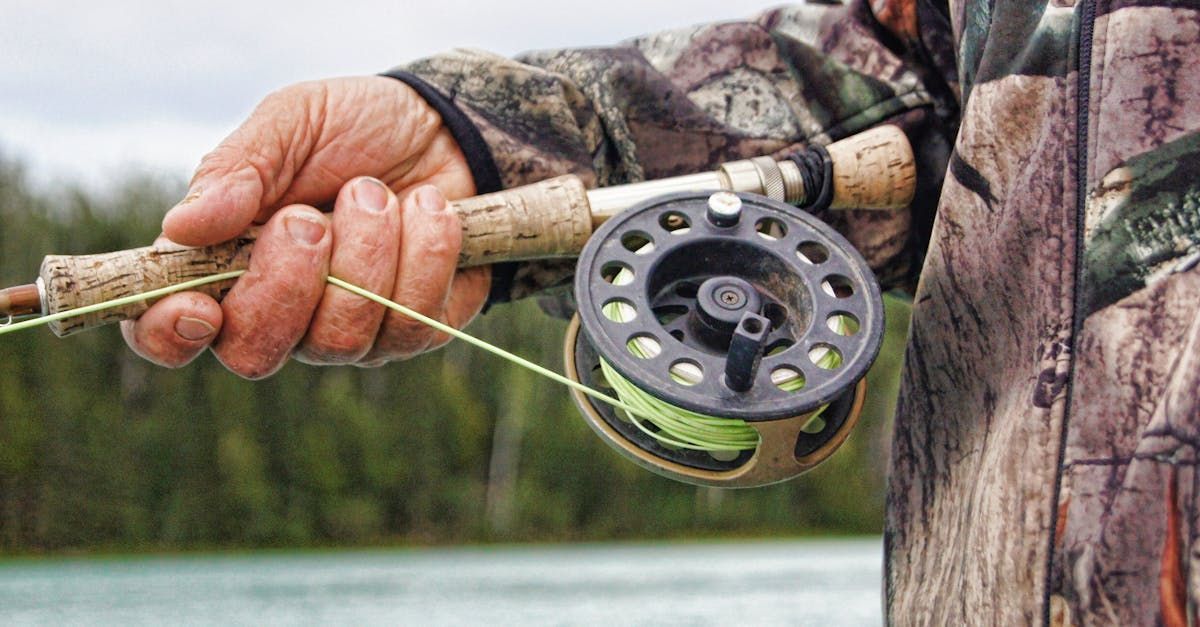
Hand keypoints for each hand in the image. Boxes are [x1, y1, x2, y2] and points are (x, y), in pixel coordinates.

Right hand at [121, 76, 490, 377]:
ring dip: (364, 253)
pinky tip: (426, 206)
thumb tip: (180, 227)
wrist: (447, 127)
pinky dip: (423, 252)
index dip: (170, 335)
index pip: (169, 333)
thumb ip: (236, 169)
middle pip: (255, 353)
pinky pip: (414, 323)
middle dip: (286, 283)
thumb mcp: (290, 123)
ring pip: (341, 340)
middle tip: (309, 217)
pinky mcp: (415, 329)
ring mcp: (349, 331)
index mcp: (223, 265)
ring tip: (375, 192)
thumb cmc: (353, 128)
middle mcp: (281, 314)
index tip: (197, 306)